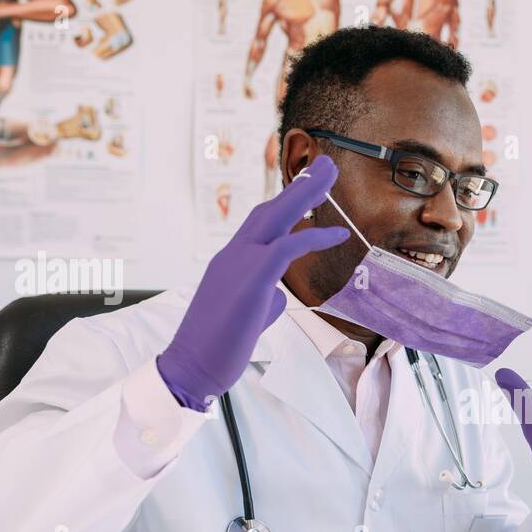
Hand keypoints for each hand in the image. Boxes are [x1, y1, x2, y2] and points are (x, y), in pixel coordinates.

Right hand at [157, 155, 347, 409]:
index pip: (260, 224)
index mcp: (230, 261)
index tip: (308, 190)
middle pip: (269, 209)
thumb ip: (264, 298)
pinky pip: (288, 246)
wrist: (193, 366)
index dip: (285, 205)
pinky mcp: (253, 278)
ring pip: (276, 216)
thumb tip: (280, 295)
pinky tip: (338, 235)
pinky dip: (315, 237)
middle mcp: (233, 254)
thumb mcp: (248, 317)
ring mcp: (240, 263)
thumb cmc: (218, 347)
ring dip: (306, 193)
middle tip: (326, 166)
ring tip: (330, 175)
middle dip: (299, 186)